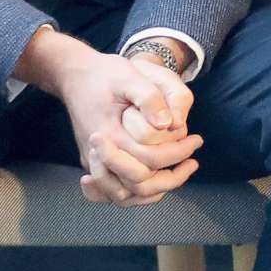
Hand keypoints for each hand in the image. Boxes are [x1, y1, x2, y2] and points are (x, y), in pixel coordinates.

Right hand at [25, 33, 202, 206]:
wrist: (74, 75)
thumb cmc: (104, 74)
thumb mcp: (130, 75)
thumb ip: (149, 97)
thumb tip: (168, 123)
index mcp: (109, 135)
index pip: (150, 159)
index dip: (178, 152)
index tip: (196, 139)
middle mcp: (97, 155)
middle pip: (139, 185)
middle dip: (171, 176)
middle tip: (192, 160)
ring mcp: (92, 163)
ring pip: (124, 196)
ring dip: (155, 190)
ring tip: (179, 172)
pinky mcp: (92, 164)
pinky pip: (112, 191)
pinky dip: (133, 194)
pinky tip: (154, 183)